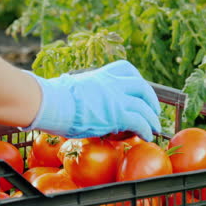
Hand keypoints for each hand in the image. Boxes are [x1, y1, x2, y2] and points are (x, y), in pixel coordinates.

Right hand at [22, 60, 160, 140]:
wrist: (51, 102)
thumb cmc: (52, 97)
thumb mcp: (69, 85)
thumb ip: (78, 88)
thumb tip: (65, 89)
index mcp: (101, 75)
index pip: (126, 68)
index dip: (136, 79)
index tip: (139, 88)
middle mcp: (113, 83)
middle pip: (142, 86)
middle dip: (151, 99)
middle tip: (154, 110)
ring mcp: (117, 98)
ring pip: (144, 107)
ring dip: (152, 118)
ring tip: (154, 128)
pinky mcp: (117, 115)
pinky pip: (140, 122)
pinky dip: (146, 130)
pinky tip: (147, 137)